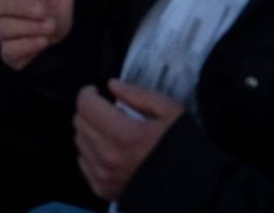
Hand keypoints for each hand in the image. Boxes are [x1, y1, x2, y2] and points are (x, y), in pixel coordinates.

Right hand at [0, 0, 74, 69]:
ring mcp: (5, 33)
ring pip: (5, 27)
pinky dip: (28, 44)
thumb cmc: (58, 13)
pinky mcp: (9, 53)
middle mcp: (6, 12)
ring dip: (31, 27)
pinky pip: (10, 48)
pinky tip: (42, 42)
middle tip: (44, 11)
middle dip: (22, 8)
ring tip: (50, 28)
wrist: (70, 45)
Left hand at [74, 80, 184, 200]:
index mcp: (124, 135)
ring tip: (111, 131)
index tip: (97, 92)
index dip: (88, 93)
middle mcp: (108, 156)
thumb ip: (137, 95)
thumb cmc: (184, 146)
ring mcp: (104, 175)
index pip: (85, 105)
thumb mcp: (169, 111)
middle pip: (79, 122)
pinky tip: (109, 150)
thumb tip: (111, 85)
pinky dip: (91, 152)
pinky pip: (83, 162)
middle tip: (108, 112)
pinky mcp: (103, 188)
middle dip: (90, 111)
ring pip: (79, 141)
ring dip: (90, 131)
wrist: (195, 186)